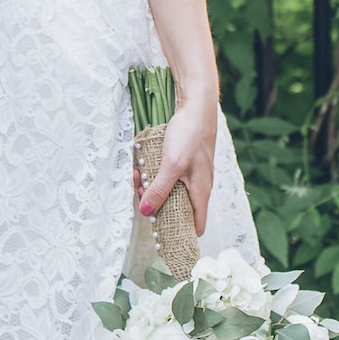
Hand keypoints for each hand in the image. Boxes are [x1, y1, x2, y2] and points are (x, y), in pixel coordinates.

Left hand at [133, 102, 213, 236]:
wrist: (196, 106)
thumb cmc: (190, 134)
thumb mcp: (171, 165)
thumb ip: (159, 190)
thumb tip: (147, 212)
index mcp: (200, 192)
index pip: (196, 226)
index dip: (181, 233)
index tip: (160, 233)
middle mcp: (198, 186)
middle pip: (176, 208)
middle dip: (156, 204)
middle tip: (140, 192)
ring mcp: (191, 174)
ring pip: (168, 190)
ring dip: (151, 186)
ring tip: (138, 174)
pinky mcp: (183, 162)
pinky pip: (166, 175)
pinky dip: (154, 173)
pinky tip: (142, 164)